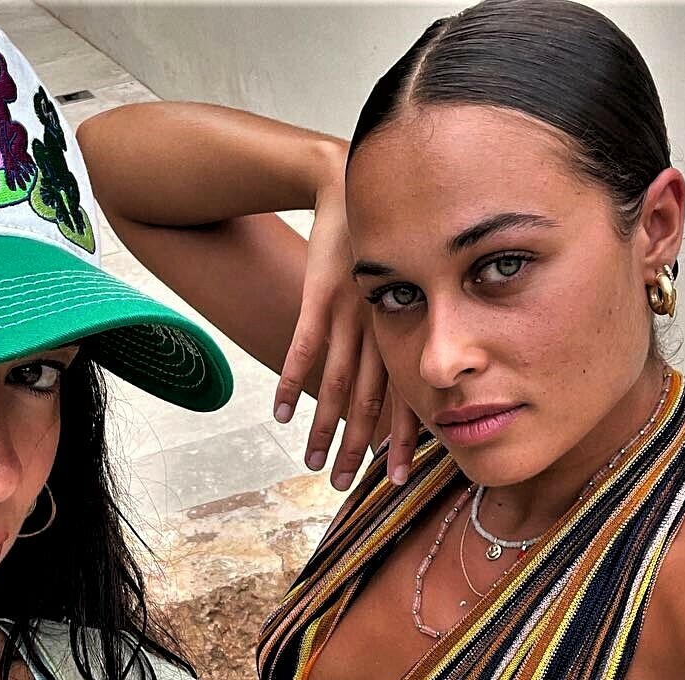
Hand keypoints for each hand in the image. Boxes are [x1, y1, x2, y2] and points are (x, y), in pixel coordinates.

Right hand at [272, 180, 415, 490]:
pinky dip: (289, 382)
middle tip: (345, 486)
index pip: (405, 400)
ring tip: (312, 463)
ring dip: (322, 428)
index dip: (403, 442)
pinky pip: (303, 347)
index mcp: (401, 336)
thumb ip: (392, 344)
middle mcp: (379, 331)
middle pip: (366, 403)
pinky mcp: (318, 298)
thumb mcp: (397, 297)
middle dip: (357, 449)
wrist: (348, 189)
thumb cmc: (374, 250)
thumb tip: (391, 395)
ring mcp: (348, 316)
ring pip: (334, 385)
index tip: (400, 480)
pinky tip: (280, 414)